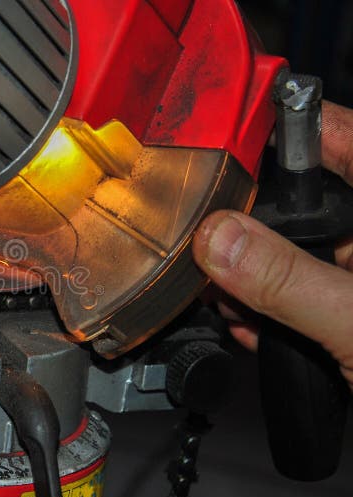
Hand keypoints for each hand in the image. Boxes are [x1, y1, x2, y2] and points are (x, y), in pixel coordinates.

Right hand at [192, 100, 352, 388]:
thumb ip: (288, 280)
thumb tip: (218, 238)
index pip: (332, 135)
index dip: (274, 126)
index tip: (218, 130)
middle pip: (294, 196)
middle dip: (243, 222)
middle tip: (204, 238)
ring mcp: (349, 267)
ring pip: (284, 245)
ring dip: (244, 272)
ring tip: (222, 295)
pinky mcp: (337, 301)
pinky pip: (289, 286)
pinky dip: (261, 304)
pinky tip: (248, 325)